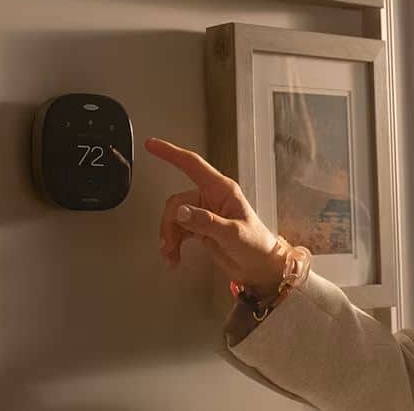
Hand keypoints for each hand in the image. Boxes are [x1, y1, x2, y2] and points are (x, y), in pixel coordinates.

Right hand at [145, 137, 286, 297]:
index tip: (152, 145)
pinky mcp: (201, 228)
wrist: (261, 267)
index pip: (192, 165)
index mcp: (222, 190)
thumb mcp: (232, 233)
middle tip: (169, 244)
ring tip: (171, 254)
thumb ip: (206, 221)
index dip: (171, 153)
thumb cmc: (256, 245)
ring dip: (169, 236)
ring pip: (175, 217)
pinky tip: (174, 256)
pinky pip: (178, 230)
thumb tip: (181, 212)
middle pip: (177, 201)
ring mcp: (205, 213)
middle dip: (169, 223)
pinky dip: (173, 243)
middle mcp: (211, 198)